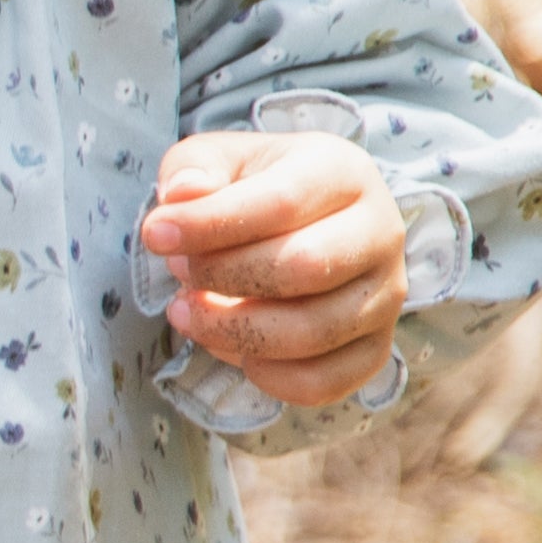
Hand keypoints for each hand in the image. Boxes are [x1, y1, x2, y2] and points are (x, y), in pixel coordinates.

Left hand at [140, 127, 409, 406]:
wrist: (304, 224)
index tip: (156, 235)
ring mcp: (385, 295)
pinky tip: (231, 349)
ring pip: (312, 332)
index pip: (281, 202)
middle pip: (302, 268)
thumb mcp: (219, 159)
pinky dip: (267, 377)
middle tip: (178, 274)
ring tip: (187, 311)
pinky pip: (324, 383)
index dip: (210, 224)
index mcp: (345, 173)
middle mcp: (380, 232)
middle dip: (221, 278)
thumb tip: (180, 196)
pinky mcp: (374, 348)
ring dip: (232, 331)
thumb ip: (194, 168)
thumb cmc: (254, 188)